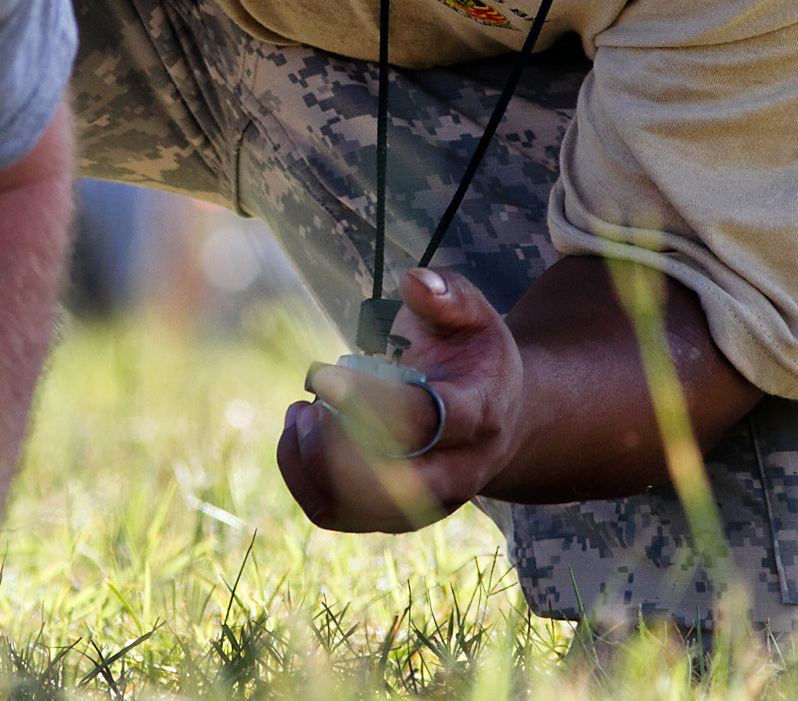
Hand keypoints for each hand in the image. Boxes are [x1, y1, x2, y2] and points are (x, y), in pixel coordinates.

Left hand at [276, 268, 523, 532]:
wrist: (498, 418)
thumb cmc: (475, 357)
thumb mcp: (475, 315)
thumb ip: (447, 295)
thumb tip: (413, 281)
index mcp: (478, 414)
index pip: (424, 422)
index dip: (369, 402)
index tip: (324, 376)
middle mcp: (457, 470)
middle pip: (392, 486)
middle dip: (334, 450)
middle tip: (310, 405)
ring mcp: (426, 502)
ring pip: (355, 508)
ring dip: (311, 463)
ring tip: (302, 413)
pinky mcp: (392, 516)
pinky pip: (334, 514)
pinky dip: (302, 477)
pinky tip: (298, 433)